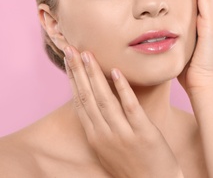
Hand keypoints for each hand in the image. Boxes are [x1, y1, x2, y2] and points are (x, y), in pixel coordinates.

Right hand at [64, 46, 182, 177]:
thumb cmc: (132, 165)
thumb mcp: (109, 149)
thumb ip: (102, 127)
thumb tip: (96, 105)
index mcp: (95, 137)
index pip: (79, 103)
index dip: (73, 80)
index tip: (69, 61)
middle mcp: (104, 135)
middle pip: (87, 97)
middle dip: (78, 72)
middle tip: (71, 49)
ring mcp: (123, 134)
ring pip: (104, 100)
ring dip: (95, 75)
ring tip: (88, 54)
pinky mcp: (143, 133)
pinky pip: (130, 107)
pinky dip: (122, 89)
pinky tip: (116, 72)